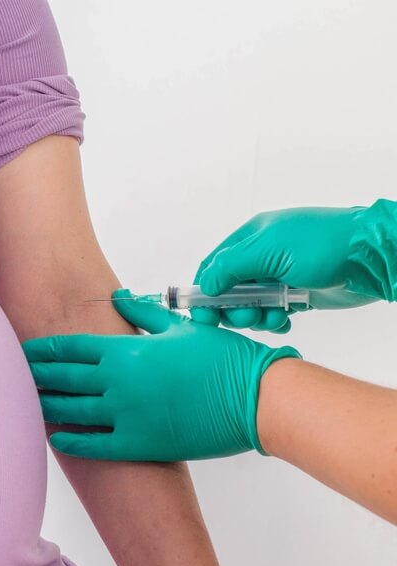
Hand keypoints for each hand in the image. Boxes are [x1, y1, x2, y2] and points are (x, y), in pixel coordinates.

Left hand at [21, 289, 300, 461]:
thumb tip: (118, 295)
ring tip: (23, 405)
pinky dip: (72, 442)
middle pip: (62, 378)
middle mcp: (118, 381)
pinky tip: (56, 439)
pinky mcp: (138, 443)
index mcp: (126, 349)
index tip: (21, 349)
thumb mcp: (180, 327)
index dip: (42, 349)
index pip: (70, 347)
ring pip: (71, 411)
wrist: (256, 400)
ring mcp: (125, 414)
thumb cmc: (222, 358)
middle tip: (10, 376)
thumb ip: (142, 313)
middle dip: (34, 376)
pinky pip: (95, 444)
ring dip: (45, 406)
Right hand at [191, 198, 396, 331]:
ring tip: (273, 317)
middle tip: (245, 318)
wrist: (369, 258)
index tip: (201, 313)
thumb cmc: (322, 244)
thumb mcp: (267, 250)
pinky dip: (273, 321)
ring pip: (250, 304)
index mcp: (251, 238)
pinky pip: (272, 312)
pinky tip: (284, 322)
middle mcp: (262, 257)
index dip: (203, 290)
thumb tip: (205, 286)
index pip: (213, 265)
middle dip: (232, 308)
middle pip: (229, 289)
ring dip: (255, 316)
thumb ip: (229, 267)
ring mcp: (280, 276)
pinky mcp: (297, 294)